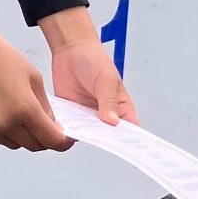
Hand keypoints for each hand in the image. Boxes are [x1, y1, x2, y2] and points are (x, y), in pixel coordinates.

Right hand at [0, 0, 68, 152]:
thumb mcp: (34, 78)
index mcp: (24, 109)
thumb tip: (50, 125)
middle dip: (44, 139)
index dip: (62, 143)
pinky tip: (4, 113)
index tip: (65, 141)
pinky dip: (6, 132)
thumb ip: (45, 106)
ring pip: (15, 144)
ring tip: (21, 115)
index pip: (50, 140)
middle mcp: (5, 123)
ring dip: (23, 136)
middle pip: (34, 146)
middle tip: (46, 127)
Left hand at [40, 8, 139, 133]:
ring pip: (88, 133)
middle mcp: (104, 114)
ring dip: (85, 134)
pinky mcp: (70, 112)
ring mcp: (87, 114)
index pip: (129, 128)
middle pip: (108, 135)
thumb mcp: (106, 79)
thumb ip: (108, 101)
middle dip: (106, 140)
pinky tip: (66, 129)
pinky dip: (68, 129)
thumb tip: (112, 122)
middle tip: (103, 144)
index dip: (131, 139)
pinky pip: (71, 126)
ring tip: (83, 135)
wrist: (70, 49)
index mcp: (120, 107)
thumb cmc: (94, 59)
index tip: (130, 149)